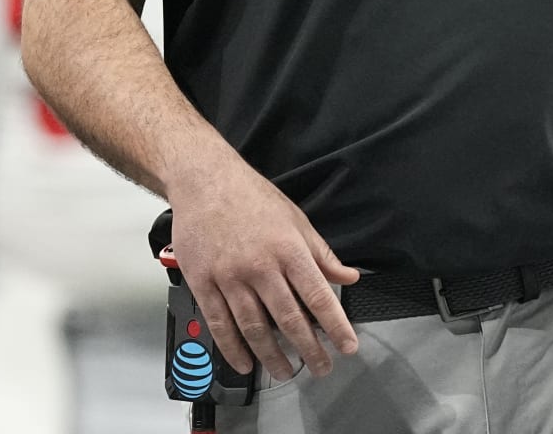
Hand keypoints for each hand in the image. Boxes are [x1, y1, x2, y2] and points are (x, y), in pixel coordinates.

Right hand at [167, 155, 360, 383]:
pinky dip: (232, 349)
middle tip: (321, 368)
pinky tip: (244, 363)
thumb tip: (348, 276)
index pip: (318, 296)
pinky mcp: (204, 282)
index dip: (335, 326)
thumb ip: (321, 252)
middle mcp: (260, 267)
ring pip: (254, 328)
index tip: (347, 346)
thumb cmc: (251, 196)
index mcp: (288, 250)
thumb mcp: (295, 219)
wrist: (204, 180)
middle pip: (288, 319)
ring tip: (286, 371)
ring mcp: (229, 277)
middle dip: (309, 350)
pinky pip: (220, 324)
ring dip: (272, 356)